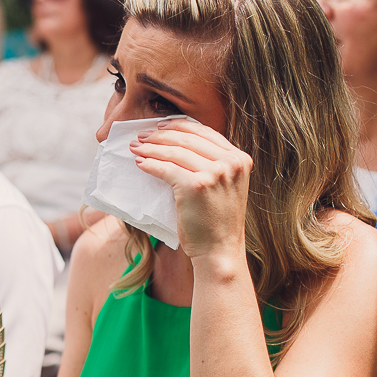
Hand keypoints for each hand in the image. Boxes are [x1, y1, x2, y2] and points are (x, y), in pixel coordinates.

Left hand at [130, 118, 251, 260]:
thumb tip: (178, 144)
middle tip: (140, 136)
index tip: (159, 127)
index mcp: (240, 159)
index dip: (178, 126)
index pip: (204, 132)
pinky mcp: (196, 186)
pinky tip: (140, 164)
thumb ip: (212, 164)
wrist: (220, 250)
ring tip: (136, 148)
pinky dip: (150, 164)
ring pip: (174, 151)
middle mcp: (231, 163)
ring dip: (150, 148)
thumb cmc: (216, 222)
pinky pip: (166, 168)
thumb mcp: (225, 186)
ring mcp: (215, 173)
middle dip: (159, 135)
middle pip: (187, 138)